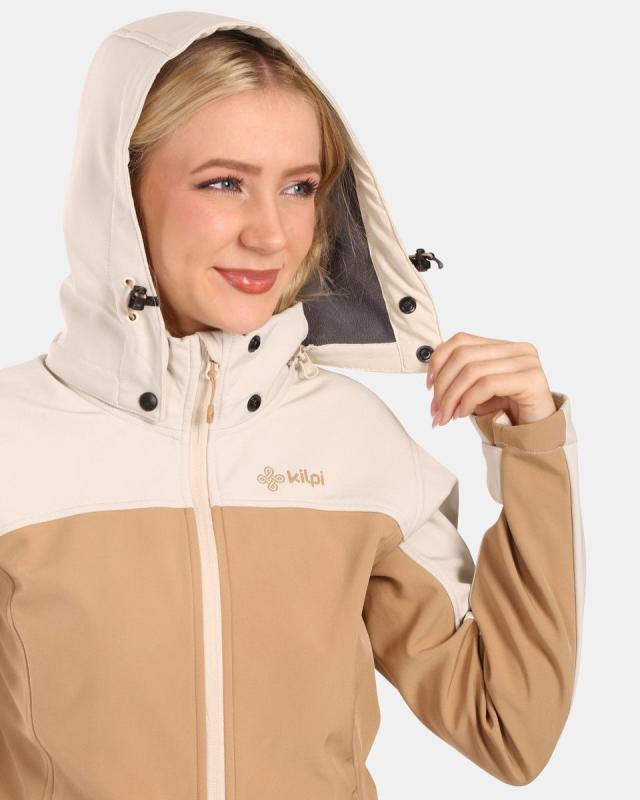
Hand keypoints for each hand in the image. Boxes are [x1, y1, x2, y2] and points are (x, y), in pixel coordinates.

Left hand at [426, 332, 556, 427]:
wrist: (537, 433)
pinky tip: (463, 414)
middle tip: (435, 410)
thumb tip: (432, 381)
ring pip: (472, 371)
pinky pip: (487, 385)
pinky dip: (468, 401)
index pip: (461, 340)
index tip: (429, 386)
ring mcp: (526, 361)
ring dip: (452, 397)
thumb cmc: (507, 411)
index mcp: (502, 346)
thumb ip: (460, 378)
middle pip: (463, 356)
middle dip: (443, 385)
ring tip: (446, 417)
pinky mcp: (531, 378)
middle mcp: (516, 348)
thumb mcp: (478, 390)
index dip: (438, 361)